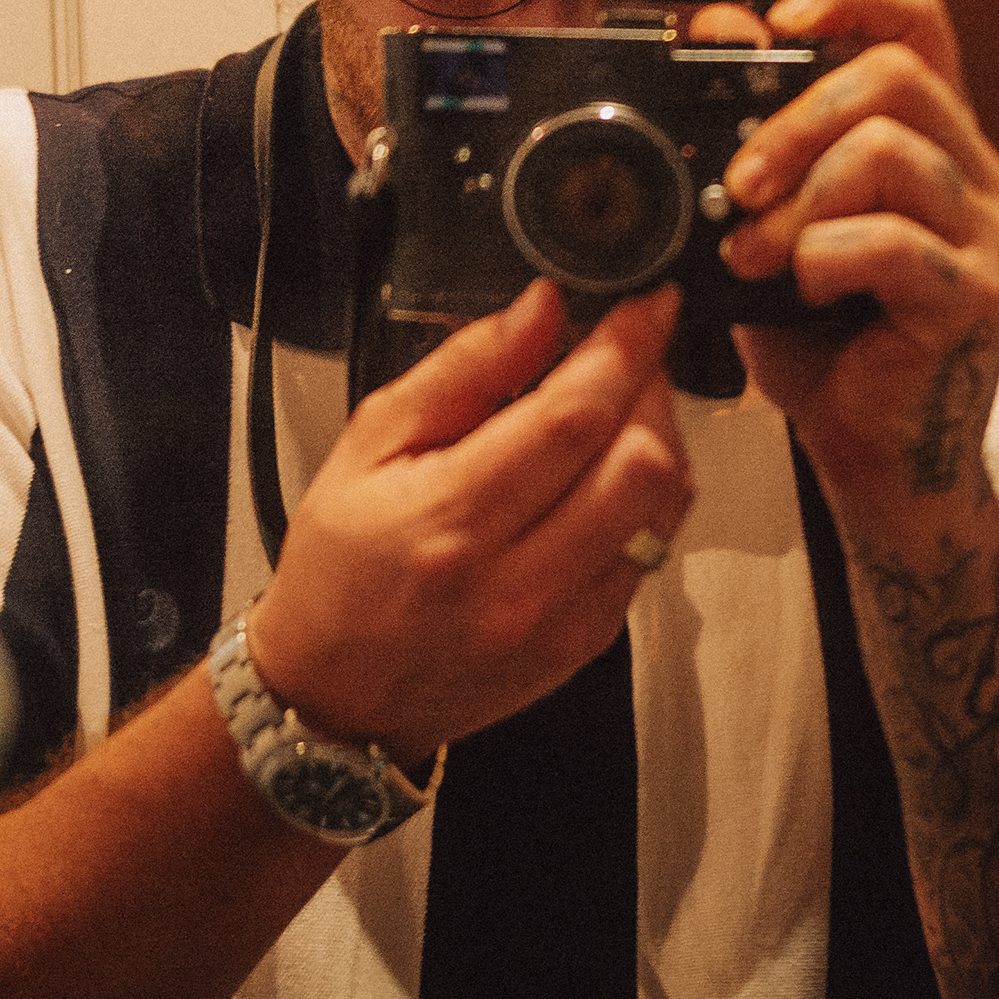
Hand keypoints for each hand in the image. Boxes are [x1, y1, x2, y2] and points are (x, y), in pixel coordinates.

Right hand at [244, 279, 693, 759]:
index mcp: (450, 519)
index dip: (624, 348)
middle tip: (626, 354)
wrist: (334, 694)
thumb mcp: (369, 445)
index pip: (572, 418)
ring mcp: (559, 622)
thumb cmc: (339, 570)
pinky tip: (606, 475)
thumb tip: (541, 310)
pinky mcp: (584, 646)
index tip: (644, 304)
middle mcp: (515, 581)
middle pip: (641, 462)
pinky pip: (652, 554)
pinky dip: (647, 499)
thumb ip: (463, 371)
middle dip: (650, 387)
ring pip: (663, 509)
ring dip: (660, 439)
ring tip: (620, 409)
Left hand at [691, 0, 998, 493]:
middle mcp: (979, 175)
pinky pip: (891, 242)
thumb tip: (717, 35)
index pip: (920, 24)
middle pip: (893, 78)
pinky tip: (803, 290)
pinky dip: (824, 258)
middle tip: (738, 183)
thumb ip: (756, 142)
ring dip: (797, 198)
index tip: (779, 19)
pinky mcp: (976, 296)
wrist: (872, 458)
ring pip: (887, 152)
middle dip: (793, 119)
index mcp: (936, 141)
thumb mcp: (775, 227)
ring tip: (754, 252)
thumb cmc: (826, 343)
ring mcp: (988, 235)